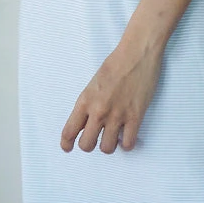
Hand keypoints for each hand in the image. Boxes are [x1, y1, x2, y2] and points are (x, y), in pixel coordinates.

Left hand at [60, 34, 164, 153]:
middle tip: (95, 139)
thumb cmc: (115, 64)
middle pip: (86, 145)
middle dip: (89, 145)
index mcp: (84, 101)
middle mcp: (98, 111)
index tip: (68, 147)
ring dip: (109, 145)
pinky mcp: (135, 117)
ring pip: (107, 148)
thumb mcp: (93, 84)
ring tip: (113, 137)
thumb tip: (88, 120)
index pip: (69, 131)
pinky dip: (126, 144)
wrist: (136, 54)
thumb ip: (89, 103)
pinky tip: (127, 136)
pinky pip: (128, 144)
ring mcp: (117, 115)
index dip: (67, 143)